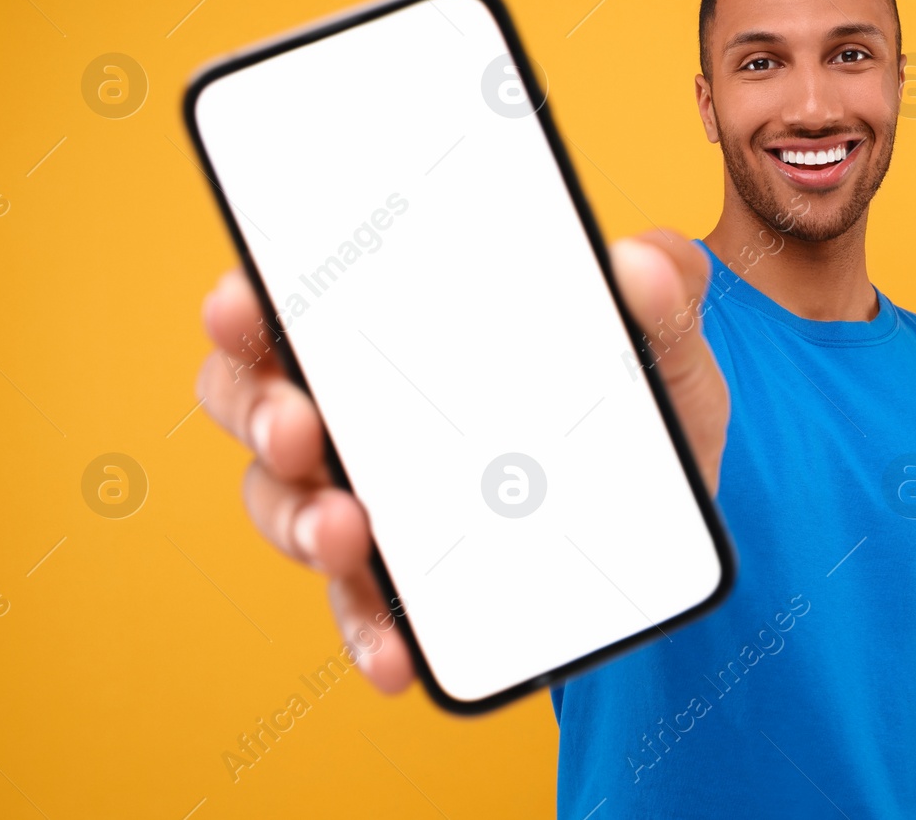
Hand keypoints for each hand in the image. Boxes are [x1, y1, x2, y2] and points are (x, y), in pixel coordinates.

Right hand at [194, 229, 728, 692]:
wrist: (672, 539)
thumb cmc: (638, 416)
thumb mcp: (663, 348)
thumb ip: (665, 293)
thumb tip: (644, 262)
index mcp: (405, 326)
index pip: (301, 295)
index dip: (253, 296)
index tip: (243, 301)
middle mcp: (365, 409)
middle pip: (259, 396)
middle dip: (260, 409)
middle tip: (299, 425)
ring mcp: (374, 499)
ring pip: (288, 503)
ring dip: (301, 519)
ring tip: (347, 532)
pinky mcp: (403, 586)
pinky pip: (363, 608)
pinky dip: (369, 629)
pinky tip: (396, 652)